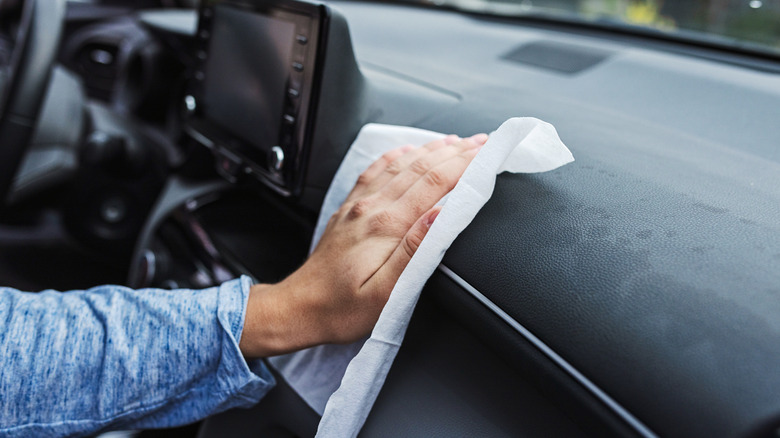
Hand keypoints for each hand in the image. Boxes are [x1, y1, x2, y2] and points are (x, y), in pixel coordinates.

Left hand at [240, 133, 486, 356]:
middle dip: (457, 151)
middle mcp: (370, 208)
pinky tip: (408, 150)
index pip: (434, 182)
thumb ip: (415, 252)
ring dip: (432, 149)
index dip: (465, 164)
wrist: (299, 308)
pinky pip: (376, 171)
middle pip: (421, 167)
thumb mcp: (385, 293)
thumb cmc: (342, 309)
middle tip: (484, 142)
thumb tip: (442, 216)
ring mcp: (357, 205)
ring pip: (400, 164)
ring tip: (457, 142)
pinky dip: (398, 156)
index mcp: (385, 226)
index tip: (489, 152)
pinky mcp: (349, 210)